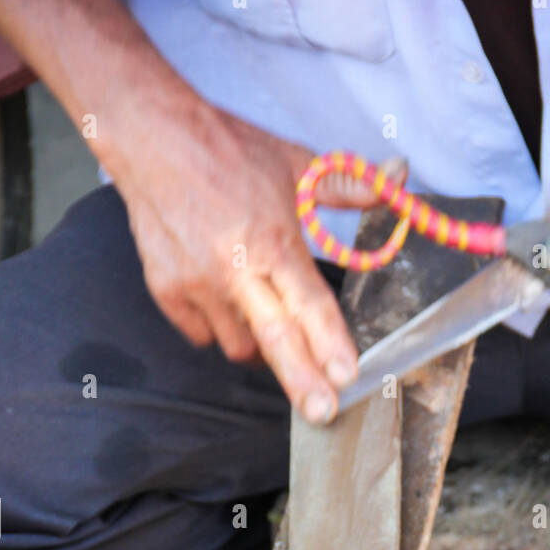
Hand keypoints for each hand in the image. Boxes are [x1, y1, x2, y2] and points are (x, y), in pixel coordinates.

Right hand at [109, 97, 403, 421]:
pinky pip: (203, 335)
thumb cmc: (227, 150)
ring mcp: (197, 284)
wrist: (152, 137)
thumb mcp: (295, 163)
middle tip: (320, 412)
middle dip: (301, 381)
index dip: (329, 342)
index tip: (347, 375)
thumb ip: (349, 184)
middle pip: (275, 339)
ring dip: (260, 347)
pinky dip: (219, 329)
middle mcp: (234, 268)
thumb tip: (398, 177)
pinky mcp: (167, 292)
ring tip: (267, 321)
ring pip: (239, 345)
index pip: (309, 301)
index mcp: (272, 238)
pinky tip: (226, 303)